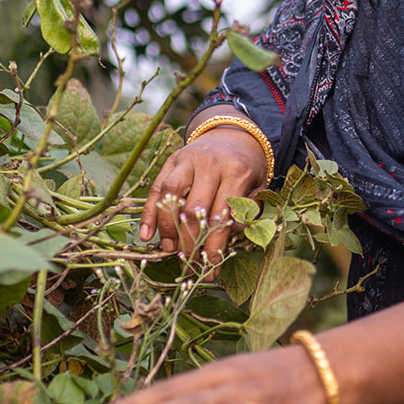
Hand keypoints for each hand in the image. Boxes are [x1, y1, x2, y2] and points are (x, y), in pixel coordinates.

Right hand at [139, 110, 267, 263]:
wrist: (233, 134)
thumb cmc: (246, 168)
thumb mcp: (257, 187)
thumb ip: (247, 212)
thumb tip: (229, 238)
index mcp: (235, 172)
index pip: (221, 216)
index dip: (214, 246)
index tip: (211, 268)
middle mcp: (209, 165)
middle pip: (194, 209)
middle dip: (190, 242)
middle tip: (189, 264)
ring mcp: (187, 161)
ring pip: (170, 195)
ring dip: (168, 227)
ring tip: (169, 249)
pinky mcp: (171, 161)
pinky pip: (156, 187)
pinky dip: (148, 212)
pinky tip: (146, 234)